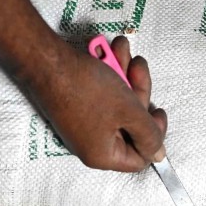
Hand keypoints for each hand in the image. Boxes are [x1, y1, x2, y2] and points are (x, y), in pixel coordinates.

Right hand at [23, 36, 166, 171]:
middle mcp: (92, 142)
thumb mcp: (130, 112)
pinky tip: (109, 51)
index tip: (157, 109)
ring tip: (120, 48)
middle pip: (130, 123)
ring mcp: (83, 122)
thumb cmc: (88, 89)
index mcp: (103, 154)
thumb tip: (159, 156)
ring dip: (124, 73)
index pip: (140, 157)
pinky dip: (109, 72)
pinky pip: (102, 93)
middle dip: (137, 90)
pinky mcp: (77, 103)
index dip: (154, 133)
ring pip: (118, 102)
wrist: (46, 61)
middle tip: (137, 67)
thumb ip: (149, 134)